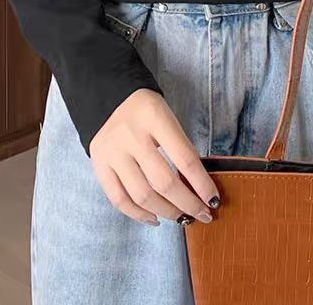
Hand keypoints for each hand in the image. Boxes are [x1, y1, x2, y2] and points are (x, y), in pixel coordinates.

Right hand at [89, 88, 218, 225]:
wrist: (106, 95)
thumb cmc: (144, 108)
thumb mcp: (167, 115)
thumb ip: (180, 145)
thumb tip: (198, 185)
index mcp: (154, 117)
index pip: (184, 158)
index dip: (202, 184)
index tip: (214, 200)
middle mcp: (131, 136)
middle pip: (164, 182)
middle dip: (188, 204)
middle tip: (202, 214)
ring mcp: (112, 153)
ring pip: (142, 195)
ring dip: (167, 212)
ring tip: (182, 217)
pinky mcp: (99, 165)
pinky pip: (118, 199)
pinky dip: (138, 214)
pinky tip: (155, 218)